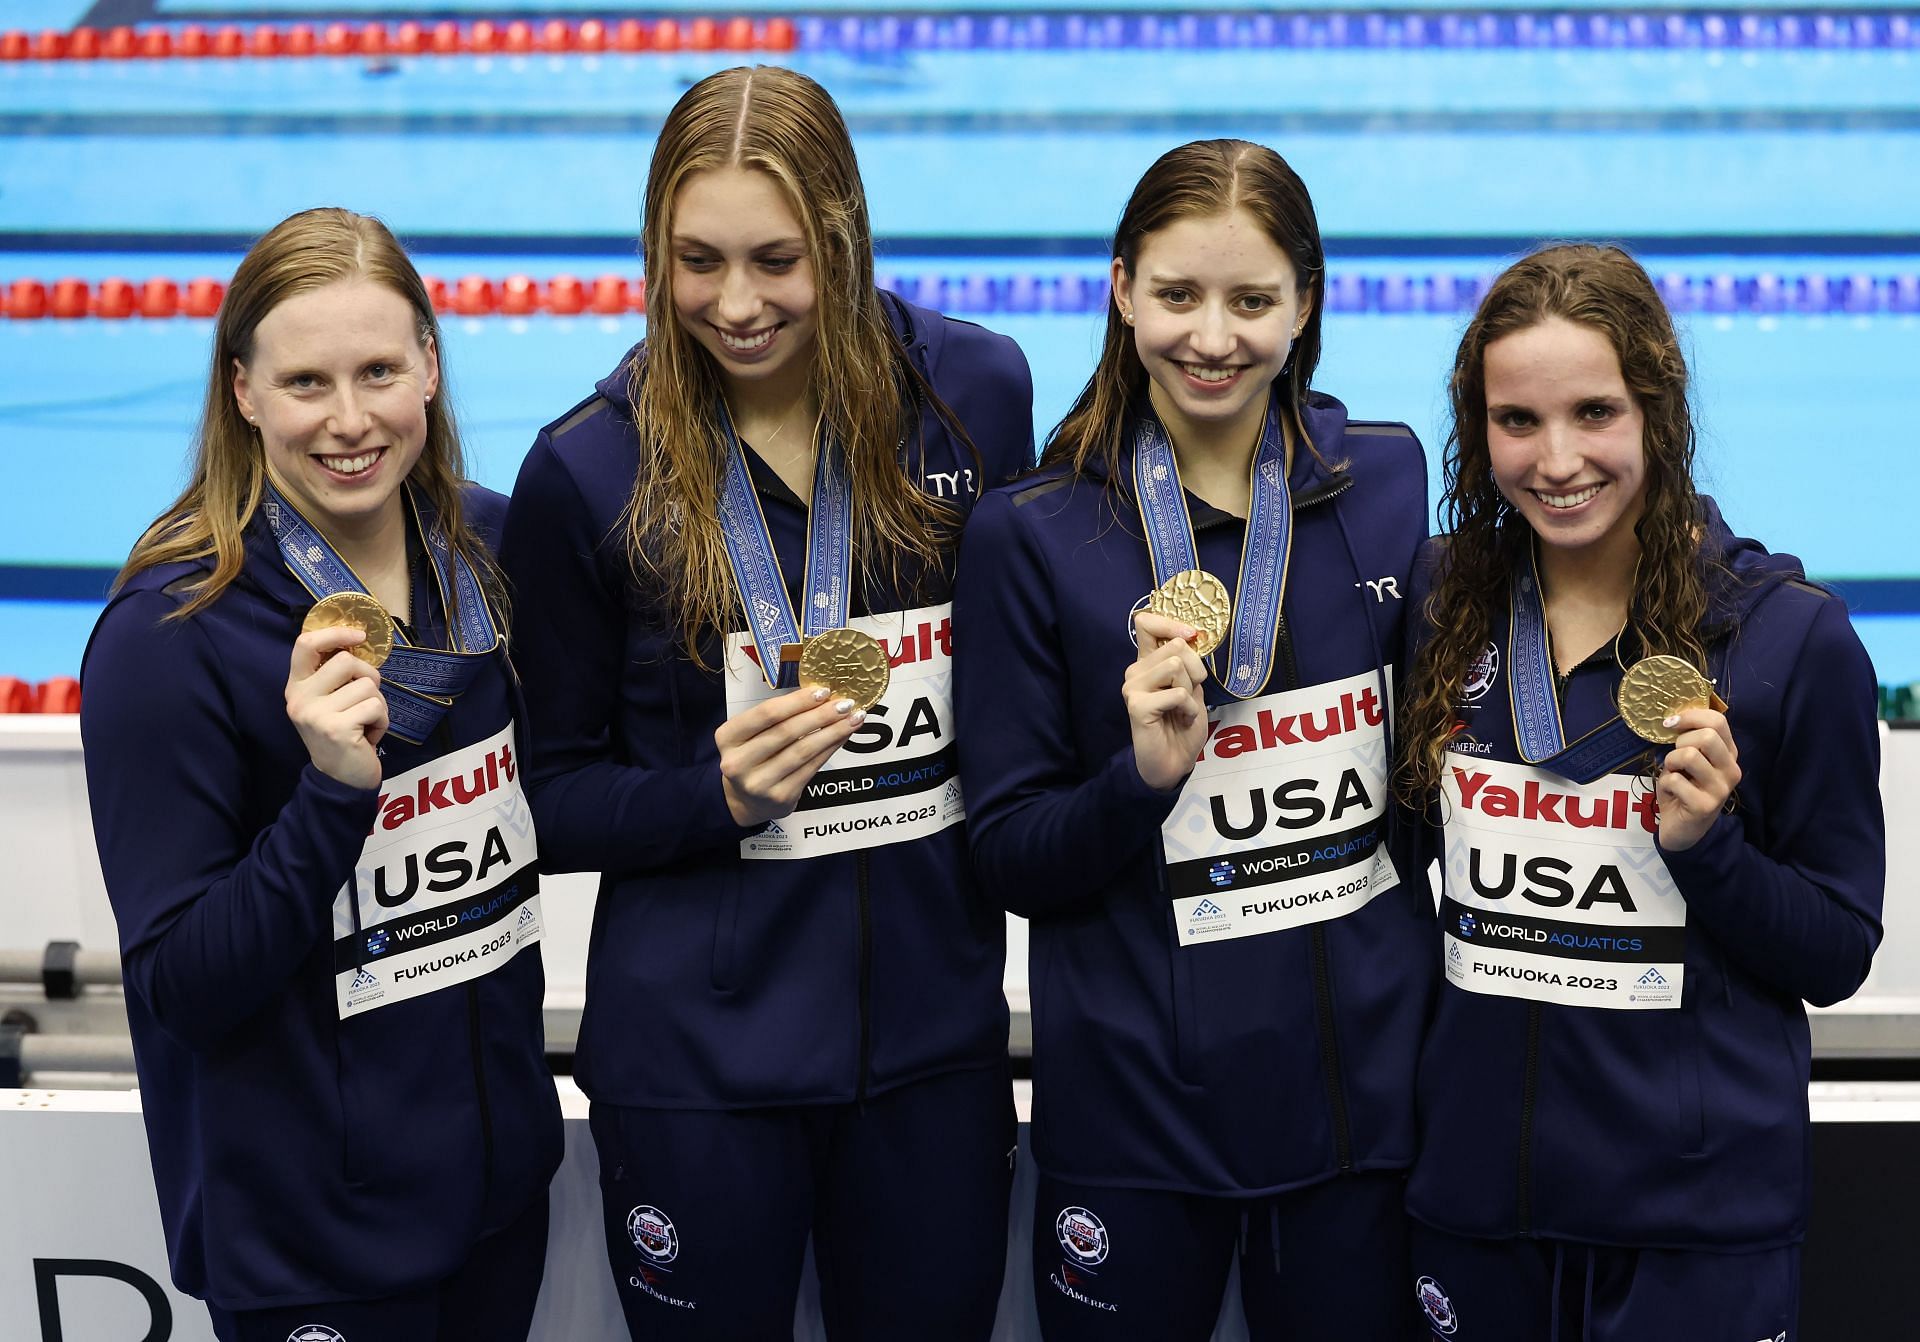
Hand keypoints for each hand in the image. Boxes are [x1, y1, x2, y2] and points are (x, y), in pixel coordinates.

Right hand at [286, 626, 388, 790]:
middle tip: (366, 701)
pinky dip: (382, 721)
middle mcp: (299, 699)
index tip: (359, 635)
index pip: (305, 644)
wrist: (340, 778)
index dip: (334, 633)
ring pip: (367, 686)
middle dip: (369, 677)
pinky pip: (376, 707)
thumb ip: (335, 675)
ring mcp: (316, 714)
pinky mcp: (337, 729)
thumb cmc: (342, 733)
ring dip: (378, 704)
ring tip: (365, 723)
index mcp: (296, 686)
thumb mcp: (329, 701)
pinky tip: (368, 735)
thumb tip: (358, 640)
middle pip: (347, 661)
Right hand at [716, 685, 865, 825]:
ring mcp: (759, 782)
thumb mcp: (752, 733)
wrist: (744, 799)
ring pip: (803, 750)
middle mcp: (738, 762)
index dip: (797, 701)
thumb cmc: (753, 757)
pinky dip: (830, 749)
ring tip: (852, 719)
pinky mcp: (780, 796)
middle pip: (786, 731)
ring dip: (832, 732)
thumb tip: (821, 696)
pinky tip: (842, 737)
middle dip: (820, 715)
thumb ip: (778, 717)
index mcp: (728, 737)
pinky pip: (812, 767)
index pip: (766, 714)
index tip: (823, 691)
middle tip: (845, 703)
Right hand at [1125, 610, 1210, 791]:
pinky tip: (1181, 719)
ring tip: (1183, 708)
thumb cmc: (1182, 724)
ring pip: (1176, 666)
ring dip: (1191, 689)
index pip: (1147, 623)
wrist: (1173, 762)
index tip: (1190, 636)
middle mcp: (1136, 670)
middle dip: (1195, 668)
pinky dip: (1190, 708)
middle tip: (1190, 693)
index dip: (1171, 624)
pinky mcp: (1138, 705)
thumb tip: (1190, 637)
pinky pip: (1177, 693)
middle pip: (1175, 645)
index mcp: (1148, 662)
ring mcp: (1133, 687)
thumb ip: (1188, 663)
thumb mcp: (1192, 687)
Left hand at [1655, 706, 1740, 850]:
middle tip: (1675, 758)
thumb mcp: (1688, 761)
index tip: (1671, 724)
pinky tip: (1671, 792)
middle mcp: (1731, 770)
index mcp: (1729, 754)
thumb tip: (1674, 718)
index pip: (1718, 721)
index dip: (1690, 716)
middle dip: (1680, 742)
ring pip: (1689, 755)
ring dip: (1670, 762)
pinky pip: (1675, 780)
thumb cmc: (1683, 789)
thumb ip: (1689, 741)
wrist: (1683, 829)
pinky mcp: (1705, 806)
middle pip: (1707, 736)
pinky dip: (1665, 782)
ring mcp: (1720, 789)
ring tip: (1673, 774)